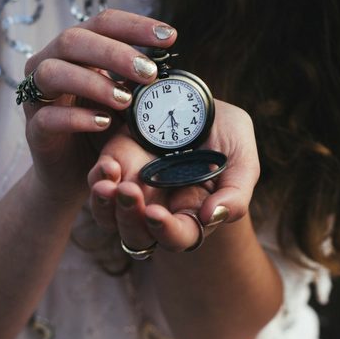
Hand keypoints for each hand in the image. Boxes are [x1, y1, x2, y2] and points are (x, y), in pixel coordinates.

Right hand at [21, 9, 176, 200]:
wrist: (76, 174)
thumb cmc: (103, 127)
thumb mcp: (126, 99)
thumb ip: (138, 79)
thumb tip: (168, 63)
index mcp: (76, 49)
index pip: (102, 23)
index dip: (135, 26)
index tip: (170, 36)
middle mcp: (50, 63)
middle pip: (73, 39)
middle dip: (114, 53)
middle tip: (149, 72)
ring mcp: (37, 96)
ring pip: (53, 72)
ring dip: (93, 82)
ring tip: (126, 100)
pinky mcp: (34, 129)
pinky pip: (48, 116)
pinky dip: (77, 117)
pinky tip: (104, 122)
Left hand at [87, 100, 259, 252]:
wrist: (196, 101)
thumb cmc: (225, 135)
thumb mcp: (242, 159)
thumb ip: (236, 193)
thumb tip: (213, 217)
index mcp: (192, 214)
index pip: (178, 237)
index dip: (167, 232)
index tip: (157, 213)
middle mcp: (159, 208)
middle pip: (137, 235)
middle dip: (129, 219)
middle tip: (128, 192)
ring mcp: (133, 189)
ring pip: (109, 217)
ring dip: (105, 206)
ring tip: (108, 186)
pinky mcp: (115, 165)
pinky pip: (97, 183)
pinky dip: (97, 179)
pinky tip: (108, 166)